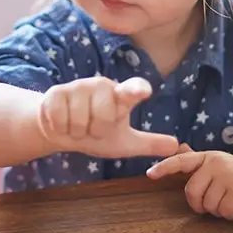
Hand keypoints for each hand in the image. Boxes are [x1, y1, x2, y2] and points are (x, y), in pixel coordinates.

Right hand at [38, 76, 177, 158]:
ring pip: (78, 120)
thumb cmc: (95, 132)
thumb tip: (177, 146)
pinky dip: (59, 128)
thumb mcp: (123, 142)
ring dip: (76, 131)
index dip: (137, 90)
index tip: (144, 91)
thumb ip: (148, 143)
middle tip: (92, 128)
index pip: (133, 90)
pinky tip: (61, 123)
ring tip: (76, 126)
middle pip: (103, 117)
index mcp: (121, 96)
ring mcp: (77, 86)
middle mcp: (101, 85)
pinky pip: (58, 118)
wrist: (61, 130)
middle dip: (95, 131)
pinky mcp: (56, 92)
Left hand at [146, 148, 232, 218]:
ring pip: (208, 205)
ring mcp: (228, 176)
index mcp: (208, 158)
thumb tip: (178, 147)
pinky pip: (223, 212)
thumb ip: (198, 161)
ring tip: (230, 200)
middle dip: (200, 204)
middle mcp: (216, 164)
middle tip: (215, 202)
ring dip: (218, 210)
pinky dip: (230, 214)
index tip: (150, 175)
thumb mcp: (218, 164)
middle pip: (192, 192)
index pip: (181, 161)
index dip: (164, 168)